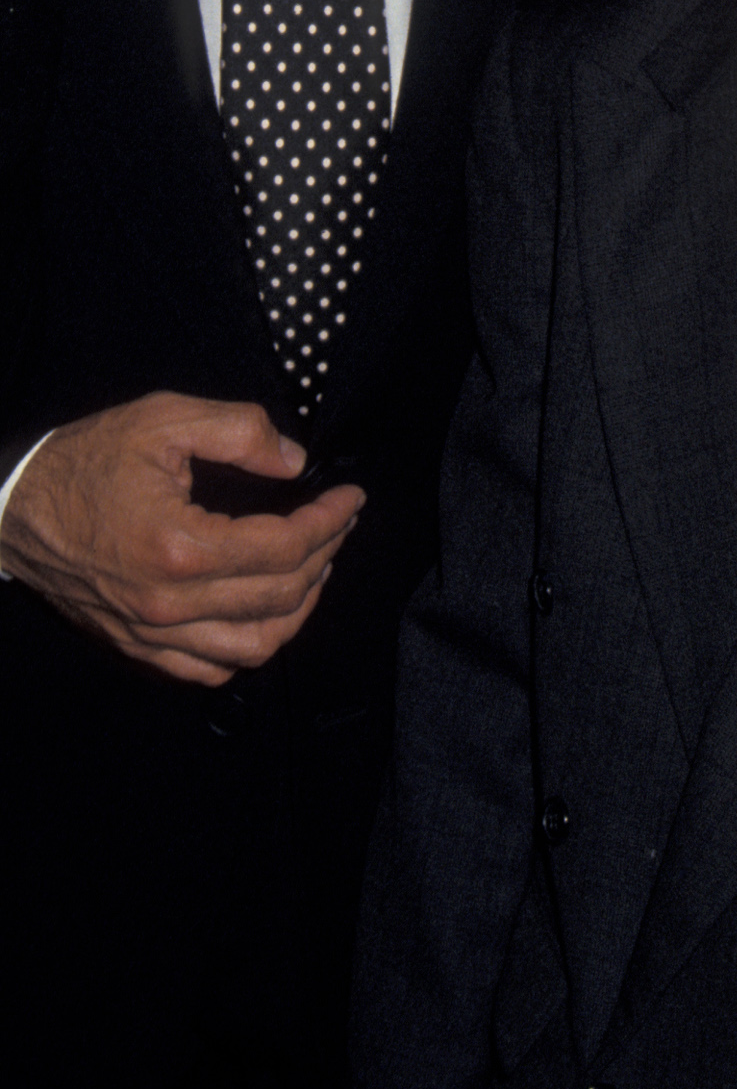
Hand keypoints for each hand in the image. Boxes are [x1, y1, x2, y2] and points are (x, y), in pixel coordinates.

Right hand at [0, 393, 363, 687]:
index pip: (285, 548)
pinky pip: (211, 668)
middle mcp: (169, 604)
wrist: (12, 511)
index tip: (351, 498)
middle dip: (326, 555)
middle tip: (338, 523)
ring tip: (314, 566)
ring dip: (299, 608)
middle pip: (281, 596)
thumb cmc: (83, 462)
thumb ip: (237, 431)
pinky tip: (264, 611)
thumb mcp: (161, 420)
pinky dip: (251, 646)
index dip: (330, 522)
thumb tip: (293, 460)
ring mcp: (153, 634)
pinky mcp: (138, 647)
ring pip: (255, 646)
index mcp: (179, 548)